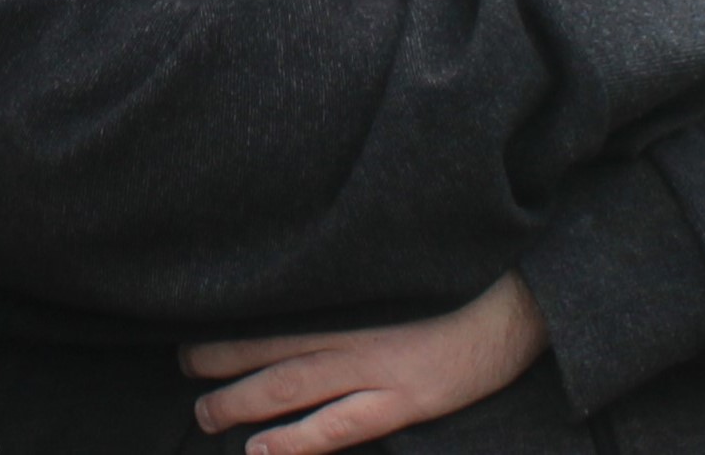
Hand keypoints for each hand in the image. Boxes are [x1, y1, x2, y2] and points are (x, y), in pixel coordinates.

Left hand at [183, 273, 548, 453]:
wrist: (521, 296)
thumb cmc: (460, 280)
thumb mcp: (401, 268)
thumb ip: (357, 277)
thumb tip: (317, 284)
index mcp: (349, 297)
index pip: (275, 309)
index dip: (232, 319)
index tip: (194, 322)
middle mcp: (353, 331)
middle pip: (270, 346)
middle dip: (220, 360)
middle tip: (183, 369)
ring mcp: (377, 368)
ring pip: (291, 386)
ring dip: (242, 401)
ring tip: (204, 414)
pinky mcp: (405, 399)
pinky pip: (340, 426)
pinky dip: (297, 441)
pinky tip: (263, 451)